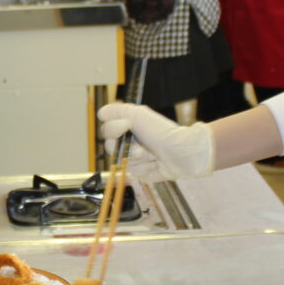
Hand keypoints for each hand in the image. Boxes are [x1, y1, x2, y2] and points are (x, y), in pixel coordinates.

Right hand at [97, 102, 215, 182]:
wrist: (183, 153)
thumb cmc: (162, 132)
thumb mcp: (139, 114)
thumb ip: (118, 110)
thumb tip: (101, 113)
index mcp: (128, 127)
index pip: (106, 130)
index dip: (114, 129)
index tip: (127, 125)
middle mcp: (131, 142)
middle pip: (110, 148)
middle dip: (126, 148)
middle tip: (140, 148)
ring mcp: (137, 159)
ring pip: (122, 163)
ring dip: (138, 159)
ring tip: (152, 156)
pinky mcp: (144, 173)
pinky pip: (134, 174)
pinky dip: (145, 170)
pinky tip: (156, 164)